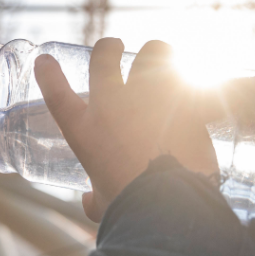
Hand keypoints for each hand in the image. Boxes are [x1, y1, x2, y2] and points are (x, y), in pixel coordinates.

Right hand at [34, 38, 217, 221]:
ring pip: (154, 51)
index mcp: (86, 132)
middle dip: (109, 47)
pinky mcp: (185, 99)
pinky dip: (203, 80)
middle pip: (104, 57)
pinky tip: (209, 85)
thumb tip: (89, 201)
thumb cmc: (130, 208)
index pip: (57, 95)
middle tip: (118, 47)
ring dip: (159, 55)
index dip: (48, 75)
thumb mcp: (104, 204)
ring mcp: (149, 96)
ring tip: (166, 62)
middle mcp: (112, 105)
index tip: (45, 61)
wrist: (167, 205)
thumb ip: (95, 199)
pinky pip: (194, 75)